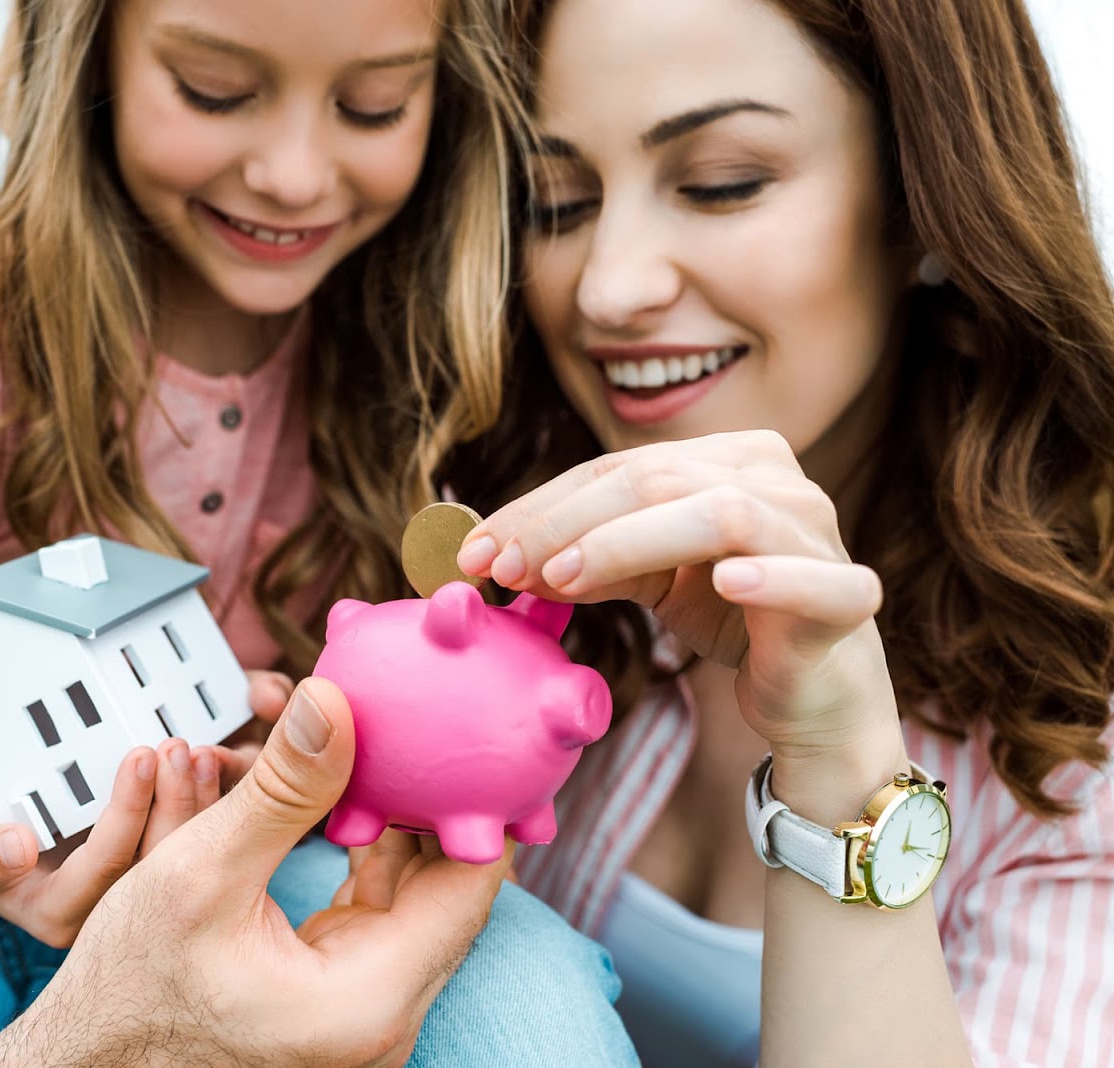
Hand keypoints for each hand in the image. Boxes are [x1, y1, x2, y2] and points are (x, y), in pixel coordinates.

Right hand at [0, 679, 508, 1067]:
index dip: (473, 796)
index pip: (472, 881)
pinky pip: (375, 913)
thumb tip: (334, 701)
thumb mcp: (202, 873)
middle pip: (445, 885)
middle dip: (422, 796)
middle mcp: (384, 1016)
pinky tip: (340, 801)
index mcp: (370, 998)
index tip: (462, 726)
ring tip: (372, 747)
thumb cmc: (132, 988)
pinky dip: (360, 854)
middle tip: (414, 720)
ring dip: (386, 820)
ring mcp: (365, 1012)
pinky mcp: (340, 997)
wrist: (89, 1057)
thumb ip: (282, 789)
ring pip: (410, 894)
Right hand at [0, 737, 221, 947]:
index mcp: (63, 916)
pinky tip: (210, 767)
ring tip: (199, 753)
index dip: (127, 808)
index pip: (108, 864)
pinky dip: (202, 804)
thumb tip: (15, 845)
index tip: (140, 757)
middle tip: (180, 749)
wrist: (1, 865)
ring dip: (196, 801)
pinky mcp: (158, 875)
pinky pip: (191, 846)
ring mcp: (138, 898)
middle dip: (173, 800)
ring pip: (183, 856)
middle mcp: (109, 915)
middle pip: (155, 861)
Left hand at [456, 430, 897, 760]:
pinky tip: (723, 582)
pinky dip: (767, 576)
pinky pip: (809, 578)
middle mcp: (778, 479)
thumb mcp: (647, 581)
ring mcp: (818, 532)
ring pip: (719, 513)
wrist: (812, 695)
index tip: (476, 551)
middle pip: (655, 480)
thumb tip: (502, 556)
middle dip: (566, 524)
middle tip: (504, 567)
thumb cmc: (733, 620)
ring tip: (565, 578)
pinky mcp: (848, 595)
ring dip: (630, 542)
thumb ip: (587, 559)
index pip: (617, 469)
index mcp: (728, 459)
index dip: (541, 507)